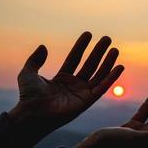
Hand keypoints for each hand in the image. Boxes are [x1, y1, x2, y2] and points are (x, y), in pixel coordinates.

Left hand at [8, 32, 123, 147]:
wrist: (33, 114)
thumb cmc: (29, 97)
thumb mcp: (28, 73)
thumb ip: (35, 60)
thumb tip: (43, 46)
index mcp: (62, 78)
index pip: (75, 58)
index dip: (81, 46)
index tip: (88, 34)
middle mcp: (74, 85)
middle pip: (90, 64)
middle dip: (98, 51)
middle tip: (107, 38)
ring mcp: (82, 93)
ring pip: (98, 74)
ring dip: (107, 62)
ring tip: (114, 49)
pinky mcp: (88, 101)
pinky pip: (102, 87)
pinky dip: (111, 78)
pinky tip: (119, 67)